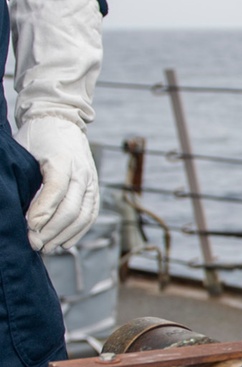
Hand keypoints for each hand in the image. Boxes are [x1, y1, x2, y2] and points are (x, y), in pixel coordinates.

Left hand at [17, 115, 99, 251]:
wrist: (61, 119)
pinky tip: (65, 243)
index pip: (54, 192)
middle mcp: (81, 171)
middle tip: (32, 243)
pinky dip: (79, 231)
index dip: (41, 214)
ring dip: (64, 235)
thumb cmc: (37, 136)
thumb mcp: (24, 152)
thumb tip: (22, 212)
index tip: (27, 227)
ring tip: (46, 247)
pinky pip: (91, 214)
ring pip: (83, 215)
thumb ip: (25, 180)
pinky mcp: (94, 186)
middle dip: (50, 230)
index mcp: (62, 159)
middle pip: (70, 209)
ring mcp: (91, 179)